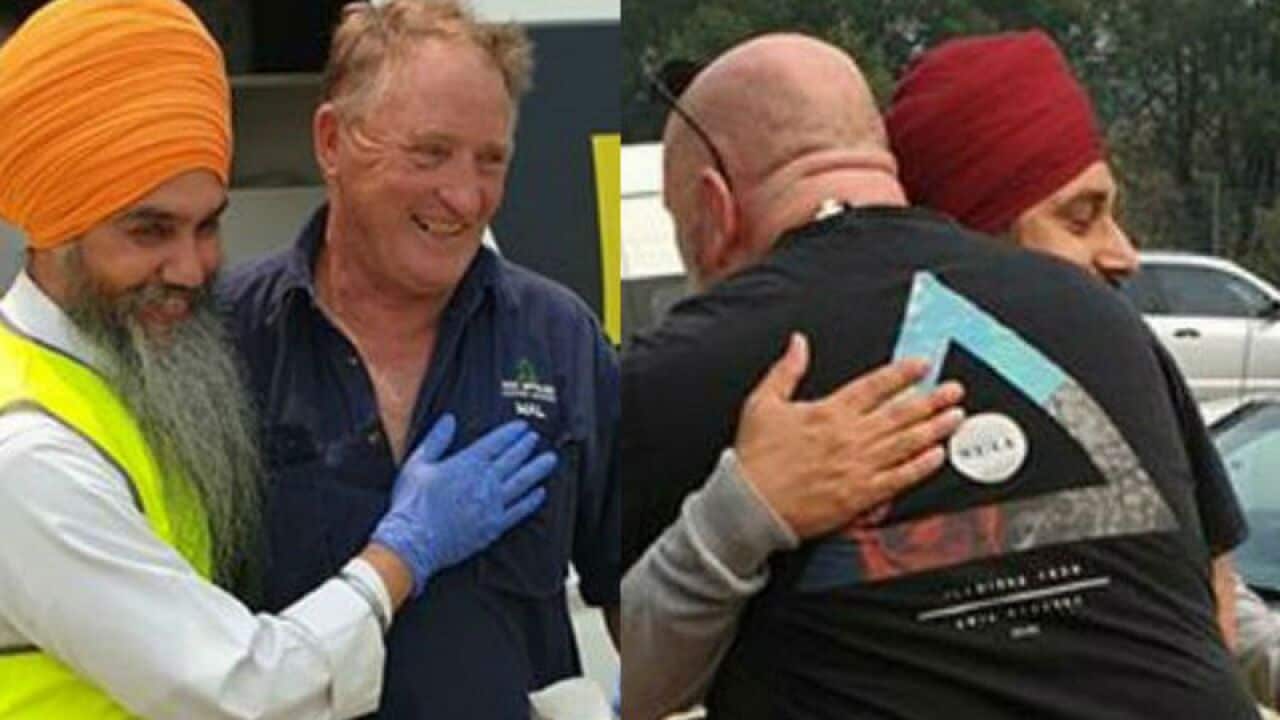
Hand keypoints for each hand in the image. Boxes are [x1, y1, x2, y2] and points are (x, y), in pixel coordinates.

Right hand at [371, 415, 556, 595]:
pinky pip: (519, 510)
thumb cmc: (411, 503)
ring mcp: (492, 504)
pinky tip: (540, 492)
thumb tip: (449, 420)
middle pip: (513, 459)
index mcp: (467, 463)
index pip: (497, 442)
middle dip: (526, 446)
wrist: (413, 541)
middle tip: (536, 438)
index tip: (523, 427)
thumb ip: (436, 440)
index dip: (512, 432)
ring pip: (522, 482)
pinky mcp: (494, 526)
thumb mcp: (418, 464)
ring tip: (550, 459)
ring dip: (538, 469)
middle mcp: (485, 481)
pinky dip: (532, 500)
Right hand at [735, 333, 964, 538]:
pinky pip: (899, 478)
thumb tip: (798, 343)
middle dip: (932, 399)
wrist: (750, 503)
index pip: (875, 386)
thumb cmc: (755, 457)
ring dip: (935, 428)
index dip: (902, 373)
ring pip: (906, 443)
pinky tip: (937, 456)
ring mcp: (859, 466)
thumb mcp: (763, 403)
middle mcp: (850, 436)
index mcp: (829, 412)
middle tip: (954, 390)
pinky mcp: (860, 495)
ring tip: (955, 417)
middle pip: (900, 413)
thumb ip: (786, 370)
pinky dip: (920, 466)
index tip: (923, 365)